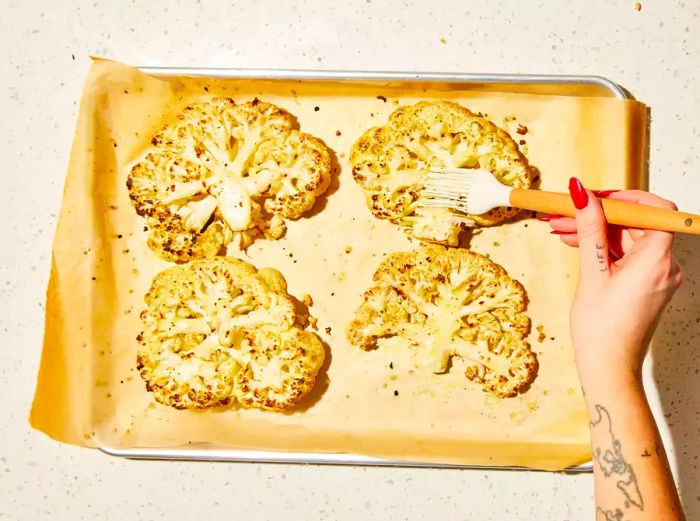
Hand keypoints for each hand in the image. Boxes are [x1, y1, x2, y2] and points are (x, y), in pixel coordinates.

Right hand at [543, 179, 682, 387]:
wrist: (608, 367)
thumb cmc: (603, 330)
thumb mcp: (592, 273)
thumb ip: (589, 229)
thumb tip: (584, 196)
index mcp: (657, 260)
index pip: (654, 210)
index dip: (626, 197)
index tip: (597, 195)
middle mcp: (664, 265)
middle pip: (636, 224)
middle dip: (599, 214)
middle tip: (565, 211)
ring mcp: (656, 276)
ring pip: (627, 239)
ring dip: (595, 231)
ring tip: (560, 229)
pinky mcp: (646, 285)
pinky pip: (626, 255)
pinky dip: (602, 248)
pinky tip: (575, 244)